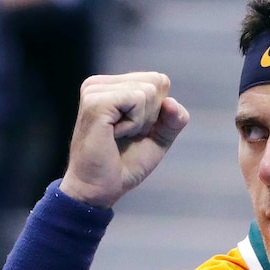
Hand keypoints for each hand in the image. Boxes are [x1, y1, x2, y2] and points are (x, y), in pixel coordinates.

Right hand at [60, 72, 188, 206]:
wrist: (99, 189)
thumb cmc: (124, 164)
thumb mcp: (159, 138)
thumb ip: (174, 119)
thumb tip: (171, 102)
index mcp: (112, 87)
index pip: (159, 80)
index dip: (158, 111)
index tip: (135, 131)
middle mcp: (100, 84)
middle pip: (156, 82)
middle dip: (151, 115)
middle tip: (126, 135)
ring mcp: (94, 90)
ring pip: (148, 91)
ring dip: (141, 122)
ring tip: (117, 136)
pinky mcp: (95, 101)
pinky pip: (137, 99)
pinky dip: (134, 123)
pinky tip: (113, 135)